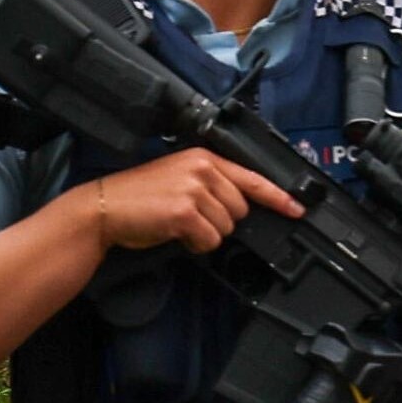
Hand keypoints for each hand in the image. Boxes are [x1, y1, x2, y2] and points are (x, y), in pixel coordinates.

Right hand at [84, 151, 301, 254]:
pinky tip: (174, 232)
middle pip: (240, 211)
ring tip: (178, 223)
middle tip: (189, 217)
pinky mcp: (185, 212)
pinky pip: (210, 240)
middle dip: (220, 222)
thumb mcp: (180, 179)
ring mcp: (194, 189)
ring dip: (205, 234)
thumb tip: (239, 208)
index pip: (252, 178)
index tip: (297, 209)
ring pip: (226, 228)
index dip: (279, 197)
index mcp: (204, 158)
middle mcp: (202, 169)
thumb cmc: (140, 197)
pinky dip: (195, 244)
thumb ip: (211, 185)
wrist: (104, 207)